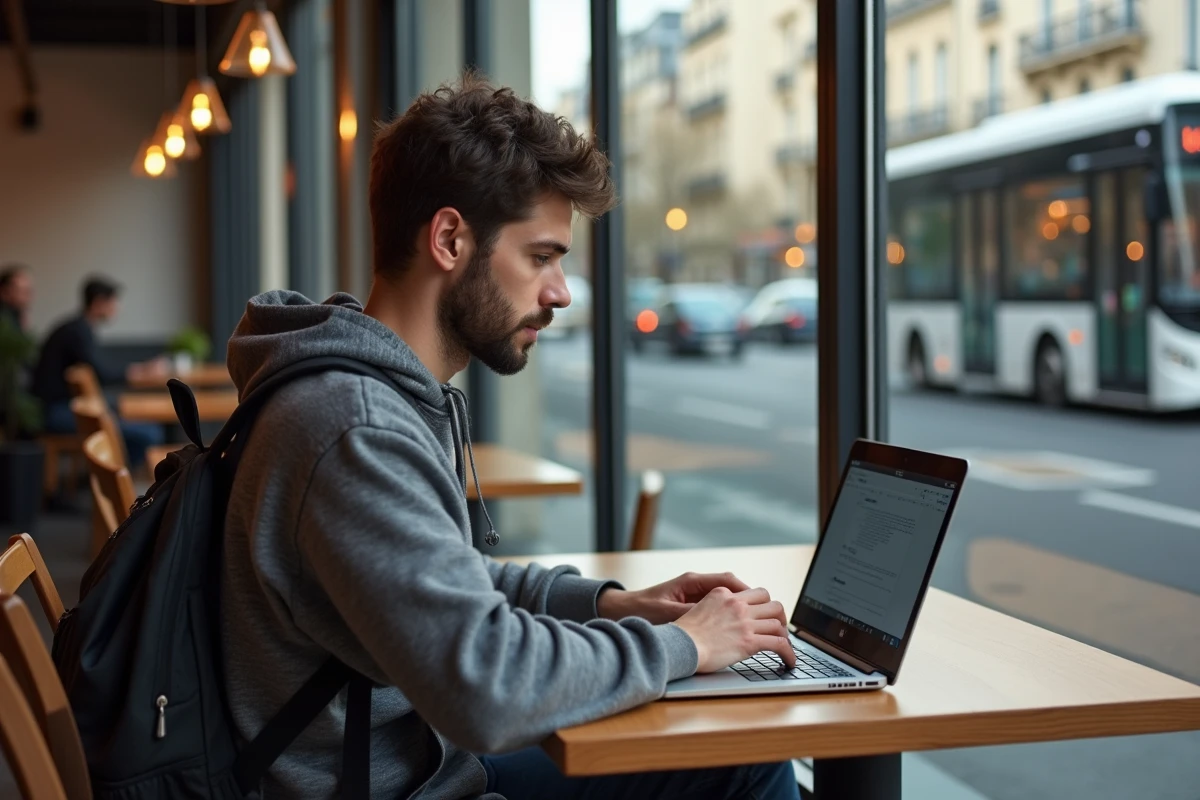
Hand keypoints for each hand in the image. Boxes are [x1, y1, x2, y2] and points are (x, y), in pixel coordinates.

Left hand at [596, 571, 751, 624]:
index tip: (759, 604)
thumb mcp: (668, 613)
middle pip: (731, 586)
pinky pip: (717, 607)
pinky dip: (729, 615)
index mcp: (691, 582)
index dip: (745, 591)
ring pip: (726, 597)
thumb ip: (691, 614)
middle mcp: (695, 584)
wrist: (623, 611)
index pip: (726, 580)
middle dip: (749, 599)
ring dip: (741, 607)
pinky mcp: (692, 605)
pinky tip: (737, 628)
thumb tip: (715, 618)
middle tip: (766, 614)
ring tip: (757, 622)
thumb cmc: (643, 611)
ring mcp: (694, 594)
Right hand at [673, 587, 795, 672]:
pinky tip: (789, 661)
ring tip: (785, 646)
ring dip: (784, 635)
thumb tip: (723, 622)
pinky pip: (779, 644)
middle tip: (779, 627)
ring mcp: (745, 622)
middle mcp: (736, 604)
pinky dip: (789, 653)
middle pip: (771, 602)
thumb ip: (715, 610)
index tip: (763, 615)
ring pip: (778, 622)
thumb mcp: (698, 610)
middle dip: (778, 615)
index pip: (752, 593)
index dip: (762, 605)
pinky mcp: (750, 641)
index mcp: (723, 594)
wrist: (679, 645)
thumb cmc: (683, 634)